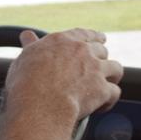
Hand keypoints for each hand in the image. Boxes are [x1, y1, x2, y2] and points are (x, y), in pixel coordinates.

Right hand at [4, 28, 122, 122]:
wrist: (39, 103)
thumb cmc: (27, 82)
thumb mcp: (25, 57)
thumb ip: (31, 45)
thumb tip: (27, 36)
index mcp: (63, 41)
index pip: (84, 34)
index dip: (94, 37)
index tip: (99, 39)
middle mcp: (82, 51)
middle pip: (102, 50)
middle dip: (101, 59)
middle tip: (97, 68)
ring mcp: (95, 70)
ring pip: (115, 68)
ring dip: (112, 77)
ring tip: (107, 84)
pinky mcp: (103, 90)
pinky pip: (115, 93)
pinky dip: (110, 100)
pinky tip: (103, 105)